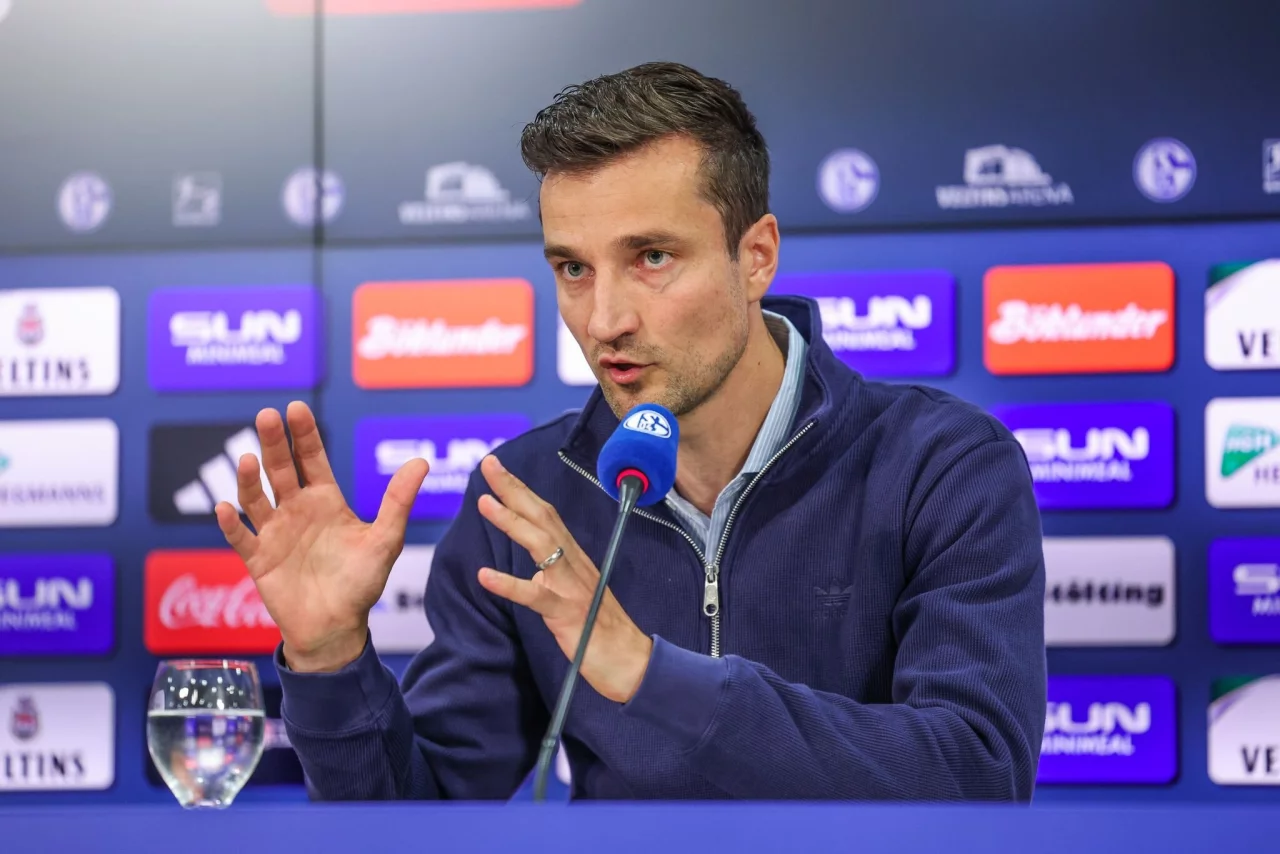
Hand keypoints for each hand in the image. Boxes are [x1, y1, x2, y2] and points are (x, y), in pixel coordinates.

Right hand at [214, 401, 428, 672]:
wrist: (337, 628)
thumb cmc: (362, 583)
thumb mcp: (385, 539)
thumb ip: (398, 501)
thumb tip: (422, 461)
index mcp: (326, 501)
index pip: (311, 459)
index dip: (303, 434)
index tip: (295, 408)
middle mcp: (296, 510)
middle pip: (280, 469)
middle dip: (273, 442)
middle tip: (267, 415)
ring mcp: (274, 533)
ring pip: (256, 498)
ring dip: (249, 479)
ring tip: (249, 459)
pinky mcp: (258, 560)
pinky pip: (241, 538)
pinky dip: (232, 524)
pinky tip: (228, 508)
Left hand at [474, 455, 652, 703]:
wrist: (634, 663)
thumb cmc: (604, 631)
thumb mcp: (577, 594)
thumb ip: (557, 577)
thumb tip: (535, 571)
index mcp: (574, 558)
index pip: (546, 515)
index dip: (521, 490)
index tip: (498, 469)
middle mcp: (575, 564)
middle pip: (543, 518)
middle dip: (514, 490)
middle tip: (489, 464)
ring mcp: (572, 587)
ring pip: (541, 546)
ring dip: (512, 523)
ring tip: (485, 503)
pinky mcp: (568, 615)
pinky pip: (535, 596)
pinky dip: (510, 585)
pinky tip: (485, 576)